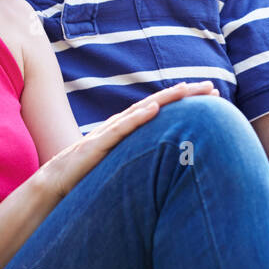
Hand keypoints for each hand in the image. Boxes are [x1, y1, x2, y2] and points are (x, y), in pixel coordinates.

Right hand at [38, 81, 216, 201]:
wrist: (56, 181)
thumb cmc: (89, 173)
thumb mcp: (124, 162)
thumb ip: (143, 155)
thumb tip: (169, 159)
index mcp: (129, 128)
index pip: (162, 109)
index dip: (186, 101)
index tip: (212, 95)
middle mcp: (121, 124)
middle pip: (158, 104)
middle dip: (185, 95)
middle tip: (212, 87)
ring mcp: (110, 132)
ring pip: (142, 110)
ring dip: (166, 99)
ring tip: (187, 89)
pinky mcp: (98, 145)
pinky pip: (121, 129)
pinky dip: (138, 118)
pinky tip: (154, 109)